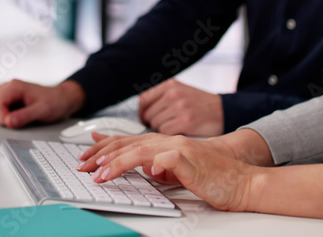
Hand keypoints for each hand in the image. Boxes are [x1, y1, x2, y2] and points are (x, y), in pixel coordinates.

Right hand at [0, 79, 84, 127]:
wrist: (61, 98)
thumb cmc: (54, 101)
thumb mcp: (43, 110)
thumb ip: (25, 116)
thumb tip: (9, 122)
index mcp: (14, 87)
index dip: (1, 118)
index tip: (12, 124)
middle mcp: (6, 88)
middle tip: (13, 123)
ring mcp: (4, 94)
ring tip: (12, 121)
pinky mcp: (5, 101)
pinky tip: (11, 119)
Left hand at [77, 132, 254, 211]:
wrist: (240, 180)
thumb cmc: (212, 176)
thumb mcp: (178, 171)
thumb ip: (160, 167)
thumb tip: (144, 169)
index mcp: (164, 143)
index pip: (128, 141)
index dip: (104, 146)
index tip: (86, 153)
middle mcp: (169, 141)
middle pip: (128, 143)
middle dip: (102, 154)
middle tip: (83, 164)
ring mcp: (179, 148)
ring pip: (141, 149)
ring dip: (117, 161)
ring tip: (100, 172)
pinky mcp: (189, 160)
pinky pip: (166, 160)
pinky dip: (150, 164)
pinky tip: (139, 171)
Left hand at [138, 78, 223, 135]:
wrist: (223, 111)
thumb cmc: (199, 104)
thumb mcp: (179, 91)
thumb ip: (160, 96)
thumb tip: (139, 108)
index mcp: (169, 84)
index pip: (143, 98)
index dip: (141, 111)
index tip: (144, 117)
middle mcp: (173, 93)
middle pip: (147, 112)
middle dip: (151, 121)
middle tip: (162, 124)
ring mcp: (179, 107)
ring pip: (154, 123)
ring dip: (161, 128)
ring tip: (172, 126)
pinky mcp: (185, 121)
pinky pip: (164, 131)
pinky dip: (169, 134)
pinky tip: (178, 130)